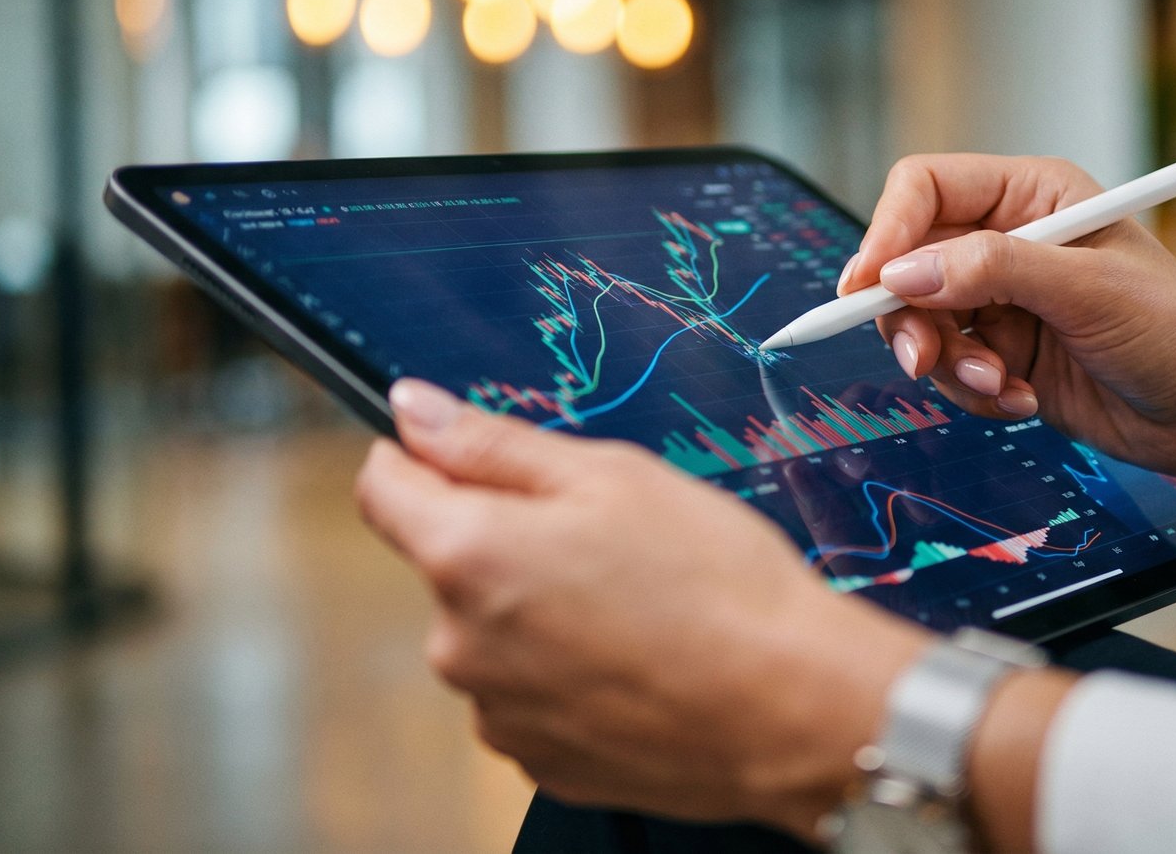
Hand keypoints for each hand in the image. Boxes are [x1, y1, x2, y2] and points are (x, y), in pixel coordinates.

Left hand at [354, 379, 930, 837]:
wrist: (793, 710)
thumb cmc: (716, 582)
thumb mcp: (611, 475)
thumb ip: (493, 444)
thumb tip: (413, 411)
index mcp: (468, 556)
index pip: (381, 489)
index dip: (420, 457)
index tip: (466, 453)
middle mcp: (459, 645)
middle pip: (449, 563)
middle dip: (508, 538)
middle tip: (605, 533)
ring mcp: (498, 714)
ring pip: (494, 632)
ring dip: (539, 610)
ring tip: (637, 605)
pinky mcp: (540, 763)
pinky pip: (530, 694)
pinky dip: (569, 672)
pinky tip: (639, 658)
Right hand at [840, 154, 1175, 477]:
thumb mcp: (1086, 289)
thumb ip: (992, 270)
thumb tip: (902, 274)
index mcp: (1030, 195)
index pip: (924, 190)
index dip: (888, 233)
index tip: (870, 286)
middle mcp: (1008, 241)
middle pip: (908, 263)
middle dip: (912, 317)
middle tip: (924, 360)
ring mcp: (1003, 301)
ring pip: (922, 323)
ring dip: (950, 363)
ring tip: (1001, 385)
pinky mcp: (1004, 355)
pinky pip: (950, 370)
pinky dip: (975, 392)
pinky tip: (1025, 400)